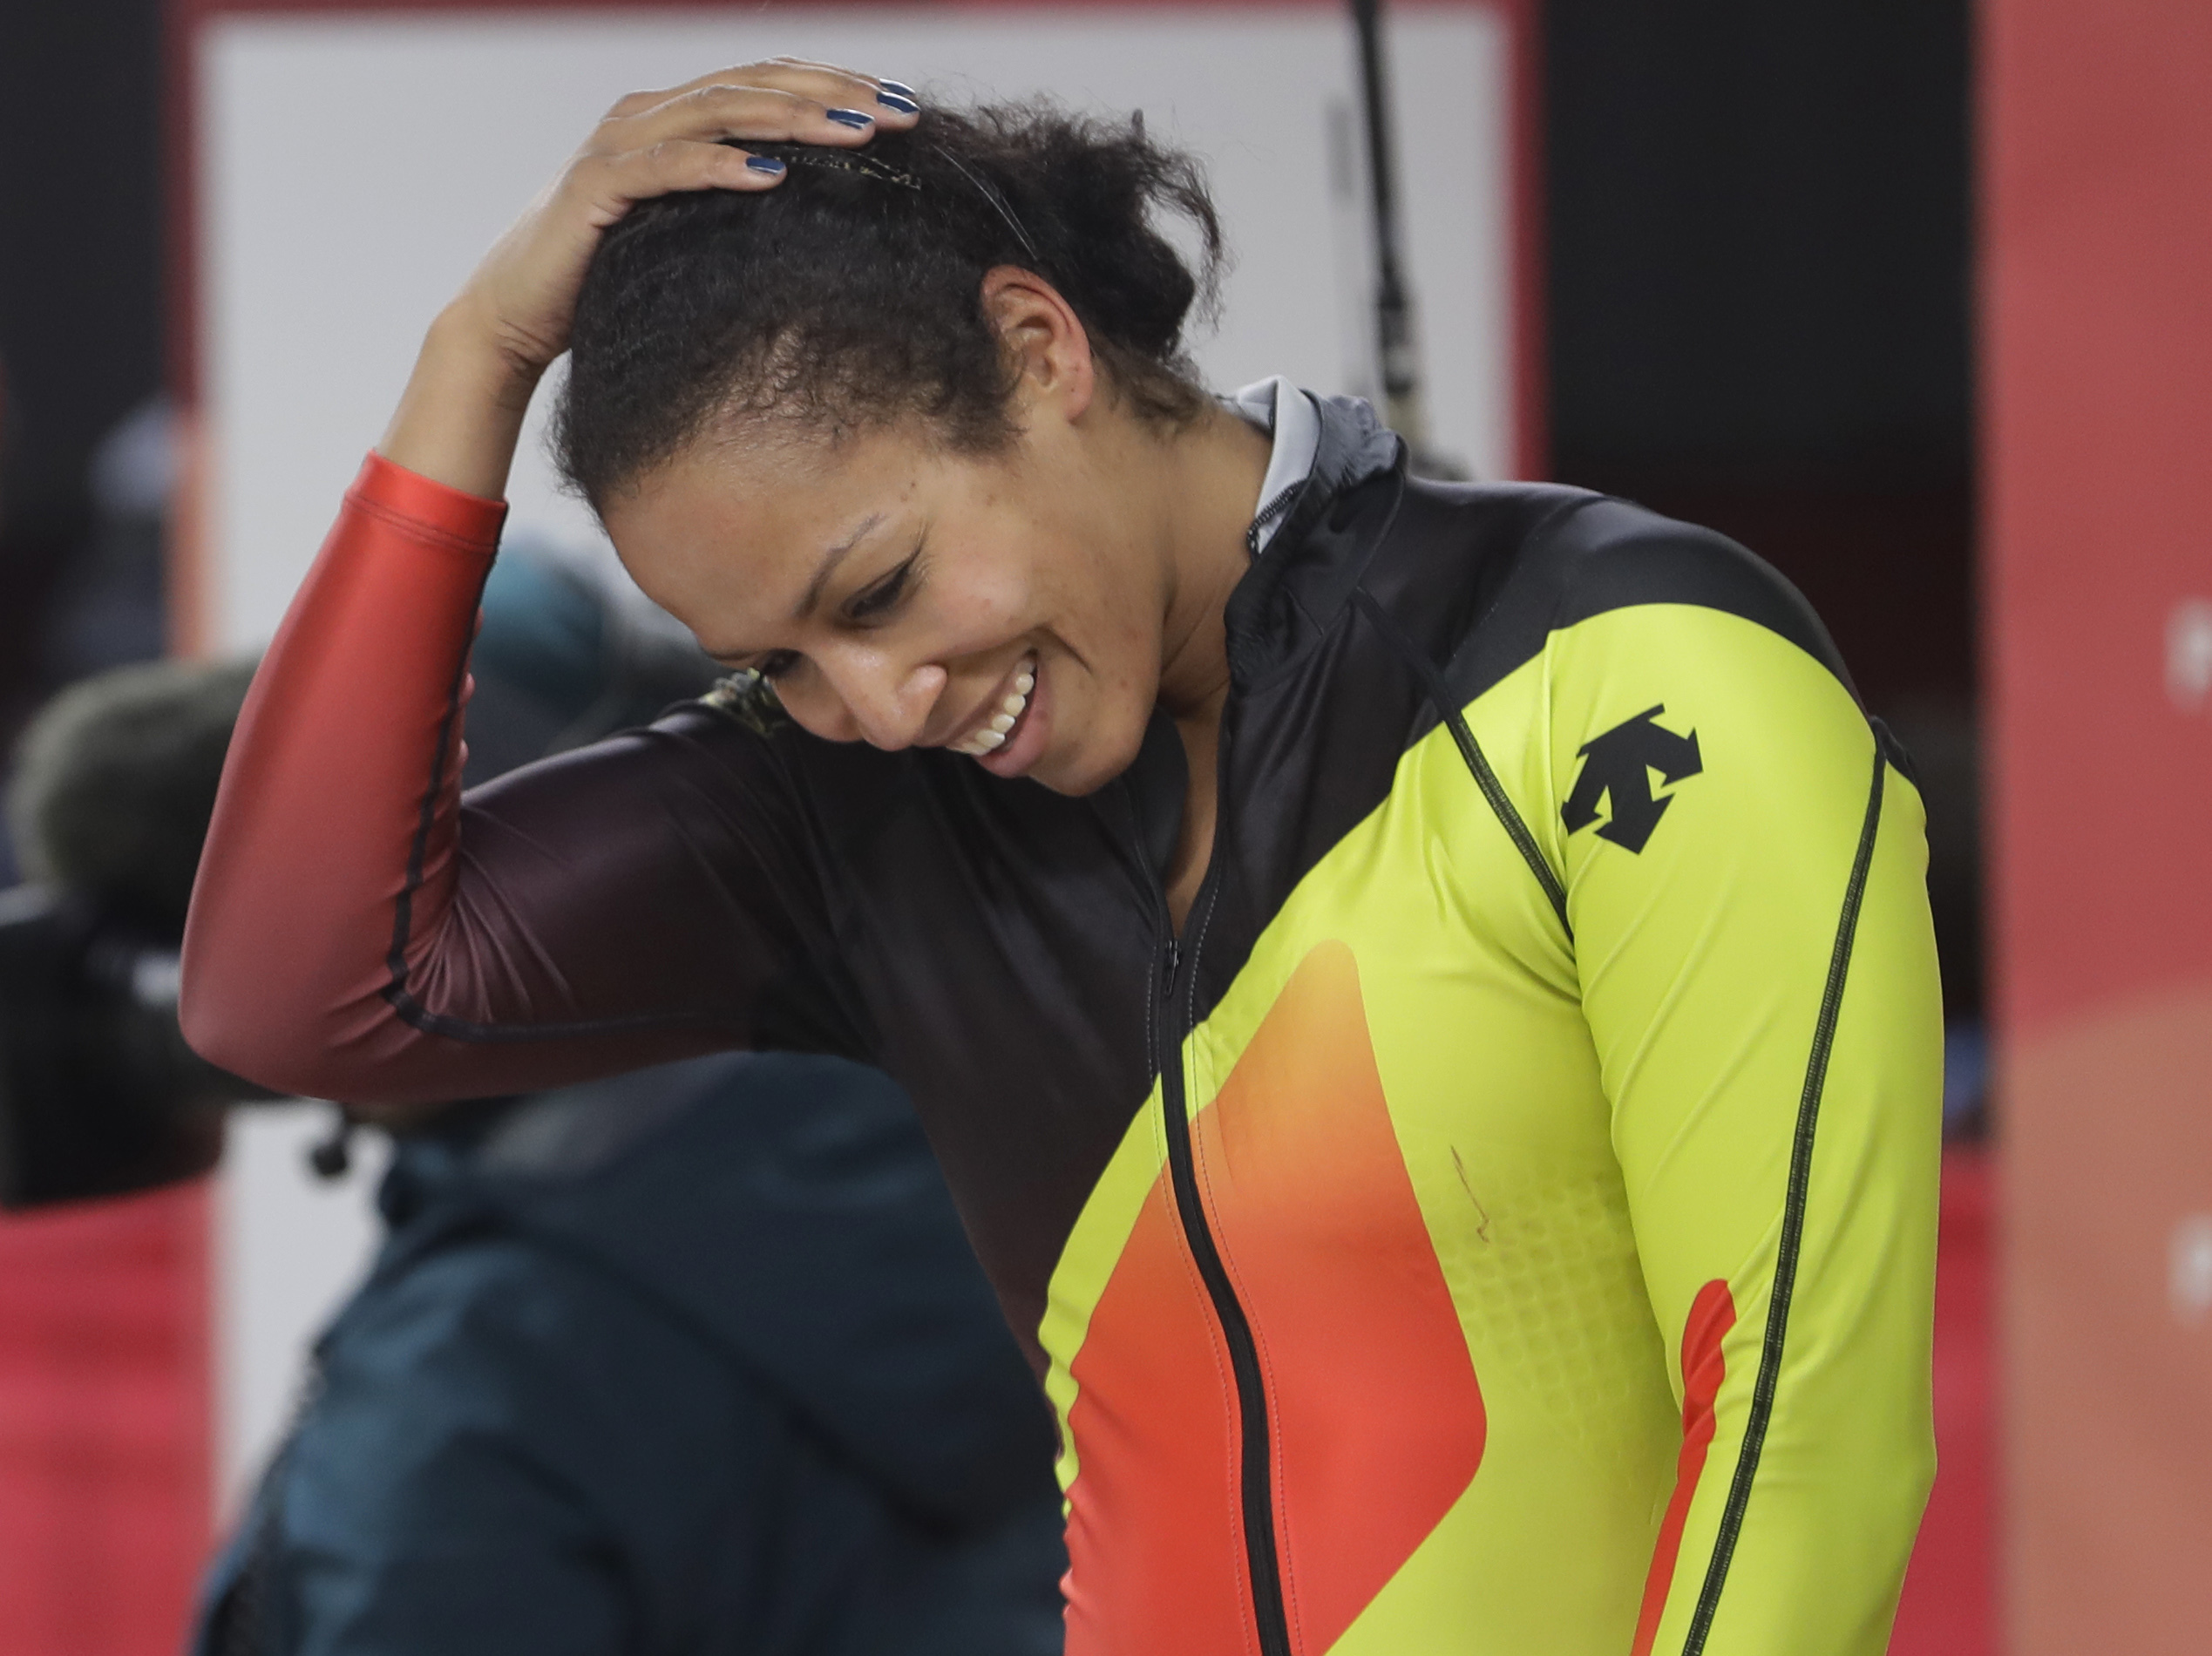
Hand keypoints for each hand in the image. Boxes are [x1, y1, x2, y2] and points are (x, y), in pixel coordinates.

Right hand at [382, 59, 917, 494]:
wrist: (514, 316)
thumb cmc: (606, 278)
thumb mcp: (688, 233)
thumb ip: (736, 206)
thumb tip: (816, 209)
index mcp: (674, 118)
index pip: (767, 83)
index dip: (835, 84)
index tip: (904, 105)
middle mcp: (647, 116)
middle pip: (753, 84)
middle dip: (832, 92)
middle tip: (900, 112)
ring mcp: (619, 145)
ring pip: (717, 111)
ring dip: (791, 118)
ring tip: (854, 131)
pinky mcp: (596, 187)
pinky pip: (667, 166)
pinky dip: (720, 165)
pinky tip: (771, 173)